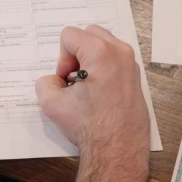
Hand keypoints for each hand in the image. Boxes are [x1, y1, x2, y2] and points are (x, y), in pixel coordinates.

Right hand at [34, 25, 149, 164]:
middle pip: (88, 33)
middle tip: (74, 80)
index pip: (69, 35)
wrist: (118, 148)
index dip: (61, 58)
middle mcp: (120, 51)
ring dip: (89, 59)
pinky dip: (102, 68)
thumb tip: (54, 81)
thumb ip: (45, 82)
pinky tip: (98, 92)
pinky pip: (114, 59)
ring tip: (85, 86)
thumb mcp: (51, 103)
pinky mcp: (136, 75)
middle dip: (76, 54)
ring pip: (103, 45)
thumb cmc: (90, 126)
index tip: (66, 80)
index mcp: (100, 52)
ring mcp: (131, 63)